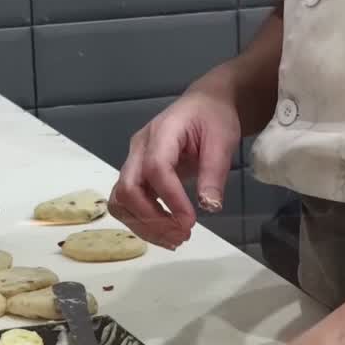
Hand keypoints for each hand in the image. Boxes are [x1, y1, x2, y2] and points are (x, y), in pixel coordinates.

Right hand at [109, 87, 240, 249]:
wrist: (204, 106)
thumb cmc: (213, 118)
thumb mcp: (223, 141)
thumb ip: (215, 173)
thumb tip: (209, 207)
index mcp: (162, 133)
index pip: (156, 169)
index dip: (170, 199)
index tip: (190, 222)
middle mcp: (139, 148)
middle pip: (128, 189)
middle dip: (152, 219)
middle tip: (182, 235)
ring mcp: (133, 162)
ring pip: (121, 201)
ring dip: (145, 226)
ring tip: (176, 239)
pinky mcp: (136, 176)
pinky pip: (127, 204)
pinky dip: (143, 223)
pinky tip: (167, 233)